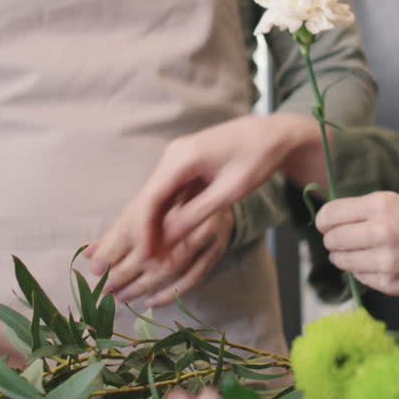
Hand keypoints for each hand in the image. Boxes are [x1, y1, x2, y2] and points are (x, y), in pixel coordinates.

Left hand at [89, 204, 233, 307]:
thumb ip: (117, 231)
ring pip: (172, 265)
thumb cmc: (171, 200)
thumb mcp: (143, 208)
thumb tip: (87, 253)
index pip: (136, 225)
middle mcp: (189, 212)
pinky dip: (170, 292)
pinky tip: (150, 302)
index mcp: (168, 195)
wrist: (215, 192)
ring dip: (144, 284)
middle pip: (153, 247)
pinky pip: (193, 277)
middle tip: (106, 286)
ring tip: (121, 296)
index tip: (96, 266)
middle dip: (126, 270)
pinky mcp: (215, 250)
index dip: (114, 248)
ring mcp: (206, 233)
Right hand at [90, 112, 320, 269]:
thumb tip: (167, 241)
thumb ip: (196, 215)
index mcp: (182, 158)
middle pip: (145, 200)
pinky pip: (163, 195)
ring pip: (151, 199)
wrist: (272, 133)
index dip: (144, 232)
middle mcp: (172, 156)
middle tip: (126, 264)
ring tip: (128, 257)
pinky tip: (148, 238)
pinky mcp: (182, 166)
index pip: (151, 199)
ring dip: (143, 228)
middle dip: (135, 234)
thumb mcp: (230, 191)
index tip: (143, 259)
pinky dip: (156, 217)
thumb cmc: (256, 159)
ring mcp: (175, 160)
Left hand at [317, 192, 398, 298]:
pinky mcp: (390, 285)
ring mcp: (384, 261)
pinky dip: (364, 272)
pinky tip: (380, 266)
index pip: (330, 214)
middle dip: (333, 240)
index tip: (327, 224)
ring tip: (362, 253)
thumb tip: (337, 219)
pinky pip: (360, 278)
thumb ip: (371, 211)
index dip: (324, 220)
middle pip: (332, 240)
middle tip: (344, 240)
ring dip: (345, 258)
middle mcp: (379, 231)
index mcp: (382, 205)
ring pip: (342, 261)